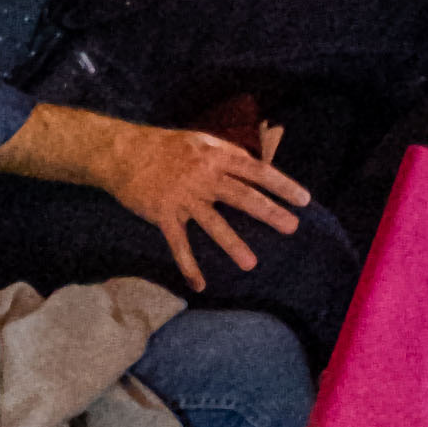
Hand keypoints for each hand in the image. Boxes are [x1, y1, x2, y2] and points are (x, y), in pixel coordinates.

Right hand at [104, 115, 313, 285]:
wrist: (124, 152)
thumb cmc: (166, 146)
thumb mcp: (201, 141)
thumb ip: (227, 155)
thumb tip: (255, 166)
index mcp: (216, 156)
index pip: (256, 171)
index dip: (281, 184)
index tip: (304, 199)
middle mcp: (204, 176)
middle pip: (242, 196)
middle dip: (268, 213)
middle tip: (291, 227)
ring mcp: (184, 196)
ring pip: (213, 223)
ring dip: (232, 244)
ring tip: (251, 264)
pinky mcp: (164, 214)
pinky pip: (179, 244)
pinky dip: (188, 266)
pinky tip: (200, 284)